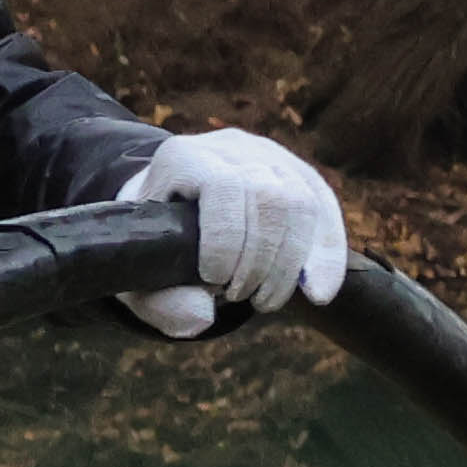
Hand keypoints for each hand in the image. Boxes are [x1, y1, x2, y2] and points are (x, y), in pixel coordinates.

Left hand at [122, 128, 351, 338]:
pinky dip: (326, 258)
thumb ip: (159, 300)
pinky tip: (317, 294)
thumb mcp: (139, 273)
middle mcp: (233, 149)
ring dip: (291, 265)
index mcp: (184, 156)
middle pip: (272, 197)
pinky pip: (326, 212)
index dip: (226, 238)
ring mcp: (272, 158)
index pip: (224, 186)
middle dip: (262, 261)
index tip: (213, 280)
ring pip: (305, 204)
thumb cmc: (150, 244)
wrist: (168, 209)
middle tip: (239, 298)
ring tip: (265, 300)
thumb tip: (203, 317)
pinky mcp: (300, 175)